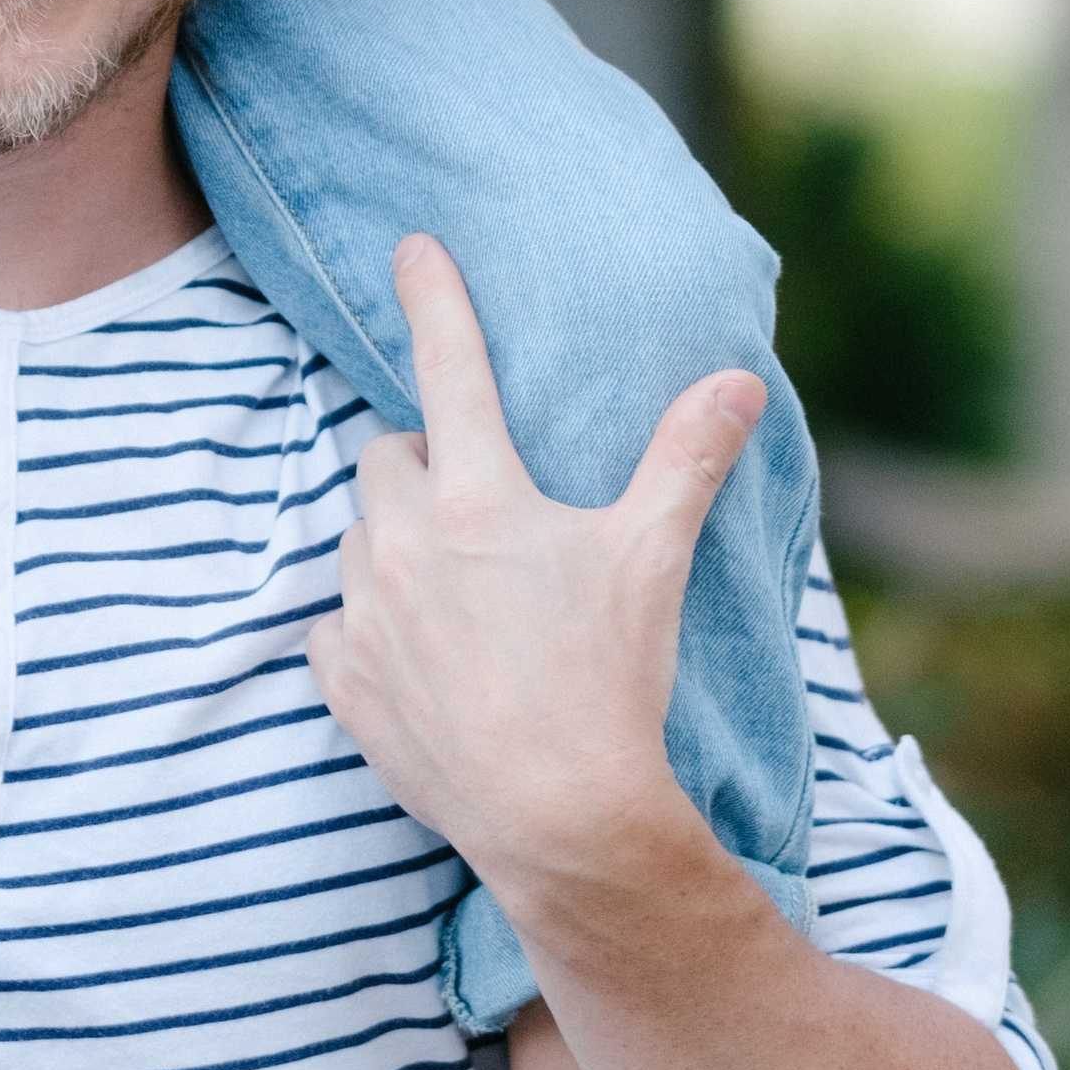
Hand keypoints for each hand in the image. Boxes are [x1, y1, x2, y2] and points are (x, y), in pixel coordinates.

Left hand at [306, 237, 764, 906]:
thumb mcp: (654, 559)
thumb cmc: (613, 682)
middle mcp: (404, 545)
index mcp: (478, 500)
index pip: (450, 369)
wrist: (565, 822)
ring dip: (394, 542)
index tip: (411, 246)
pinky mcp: (346, 687)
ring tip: (458, 585)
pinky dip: (365, 628)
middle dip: (424, 463)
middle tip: (480, 501)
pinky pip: (332, 629)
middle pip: (387, 456)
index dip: (434, 298)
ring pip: (357, 539)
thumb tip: (737, 382)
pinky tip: (417, 652)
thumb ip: (687, 460)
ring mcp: (366, 617)